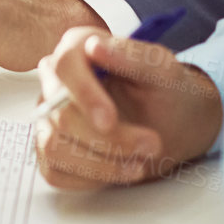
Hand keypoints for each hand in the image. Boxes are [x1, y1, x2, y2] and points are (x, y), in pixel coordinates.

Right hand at [34, 25, 223, 189]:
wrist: (173, 124)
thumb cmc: (166, 92)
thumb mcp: (163, 71)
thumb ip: (133, 55)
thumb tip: (94, 46)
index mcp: (77, 48)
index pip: (65, 67)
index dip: (85, 95)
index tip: (109, 120)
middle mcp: (56, 80)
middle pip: (61, 114)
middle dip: (108, 140)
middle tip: (151, 145)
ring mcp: (50, 115)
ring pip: (53, 146)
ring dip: (100, 163)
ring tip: (139, 164)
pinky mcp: (52, 148)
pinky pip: (55, 171)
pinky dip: (91, 178)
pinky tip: (119, 169)